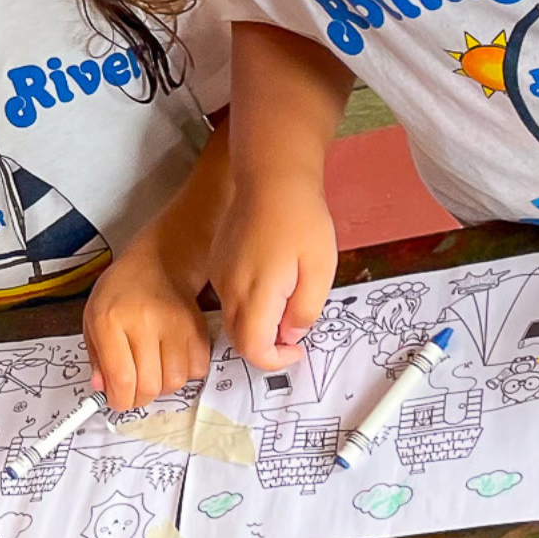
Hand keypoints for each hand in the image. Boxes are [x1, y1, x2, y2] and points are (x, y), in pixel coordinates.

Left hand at [84, 240, 212, 409]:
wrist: (159, 262)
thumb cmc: (121, 292)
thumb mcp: (93, 317)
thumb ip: (96, 356)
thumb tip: (102, 388)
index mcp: (110, 319)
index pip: (121, 377)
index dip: (120, 400)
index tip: (117, 401)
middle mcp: (143, 321)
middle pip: (149, 385)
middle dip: (139, 397)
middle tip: (134, 389)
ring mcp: (174, 324)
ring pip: (175, 382)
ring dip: (163, 386)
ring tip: (153, 369)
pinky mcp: (197, 327)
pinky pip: (197, 369)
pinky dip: (185, 373)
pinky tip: (172, 357)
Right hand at [211, 175, 330, 371]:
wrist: (271, 177)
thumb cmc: (300, 219)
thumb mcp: (321, 269)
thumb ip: (306, 309)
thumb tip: (291, 333)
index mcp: (256, 293)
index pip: (253, 349)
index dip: (275, 360)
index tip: (297, 348)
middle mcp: (230, 288)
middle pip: (238, 338)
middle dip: (266, 344)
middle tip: (294, 323)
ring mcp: (219, 274)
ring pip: (233, 316)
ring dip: (258, 321)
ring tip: (287, 292)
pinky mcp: (217, 261)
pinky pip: (229, 295)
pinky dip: (248, 301)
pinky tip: (271, 275)